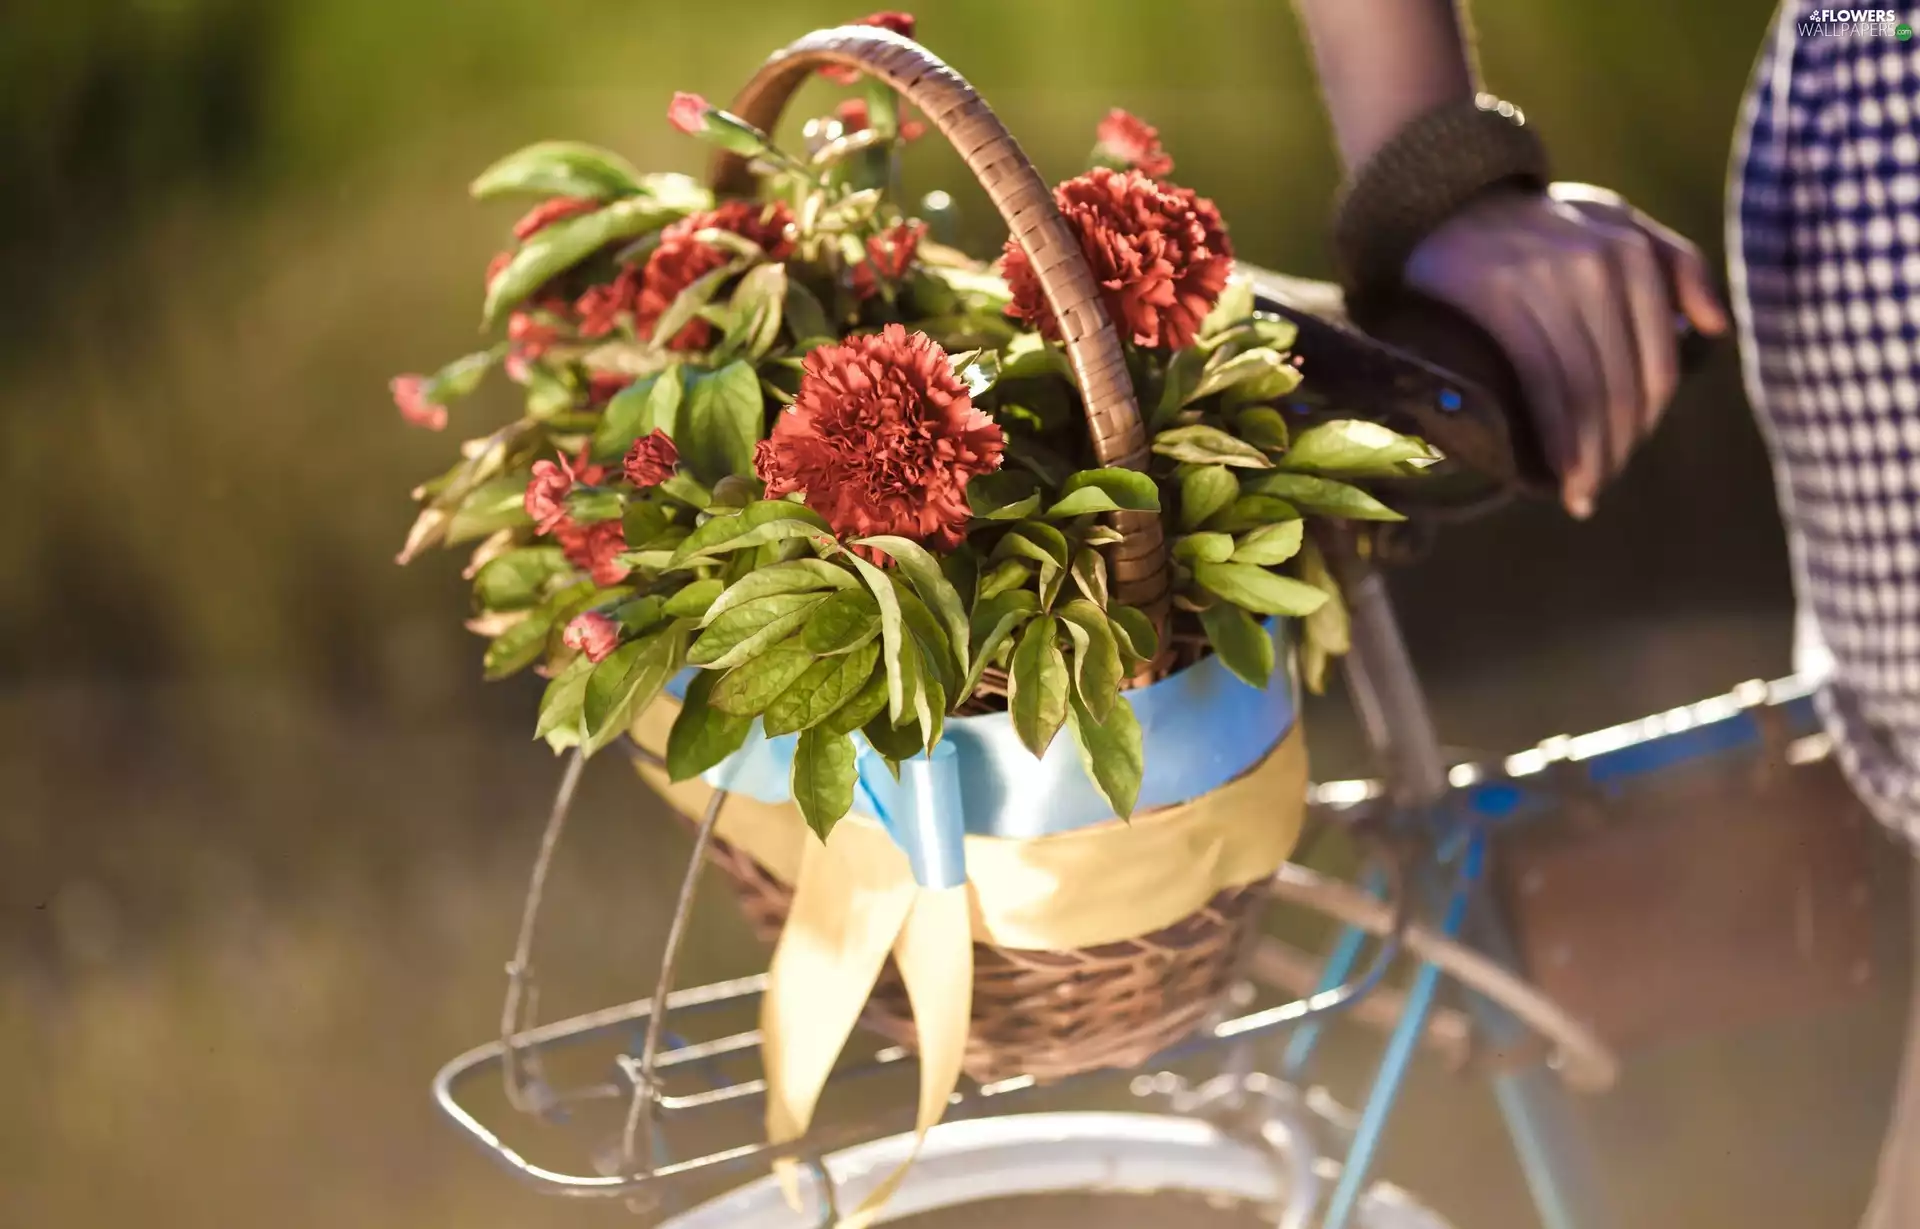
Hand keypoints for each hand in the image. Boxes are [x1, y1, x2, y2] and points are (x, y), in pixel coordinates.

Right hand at [1401, 182, 1727, 517]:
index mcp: (1633, 255)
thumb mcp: (1617, 222)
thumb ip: (1678, 265)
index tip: (1627, 456)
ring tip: (1580, 493)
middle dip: (1615, 447)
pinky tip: (1554, 472)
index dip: (1646, 422)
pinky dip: (1554, 436)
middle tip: (1597, 486)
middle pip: (1621, 384)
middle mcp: (1600, 267)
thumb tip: (1716, 329)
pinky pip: (1542, 384)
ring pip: (1583, 390)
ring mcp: (1552, 284)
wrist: (1447, 202)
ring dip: (1586, 454)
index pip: (1656, 363)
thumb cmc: (1540, 221)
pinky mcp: (1505, 302)